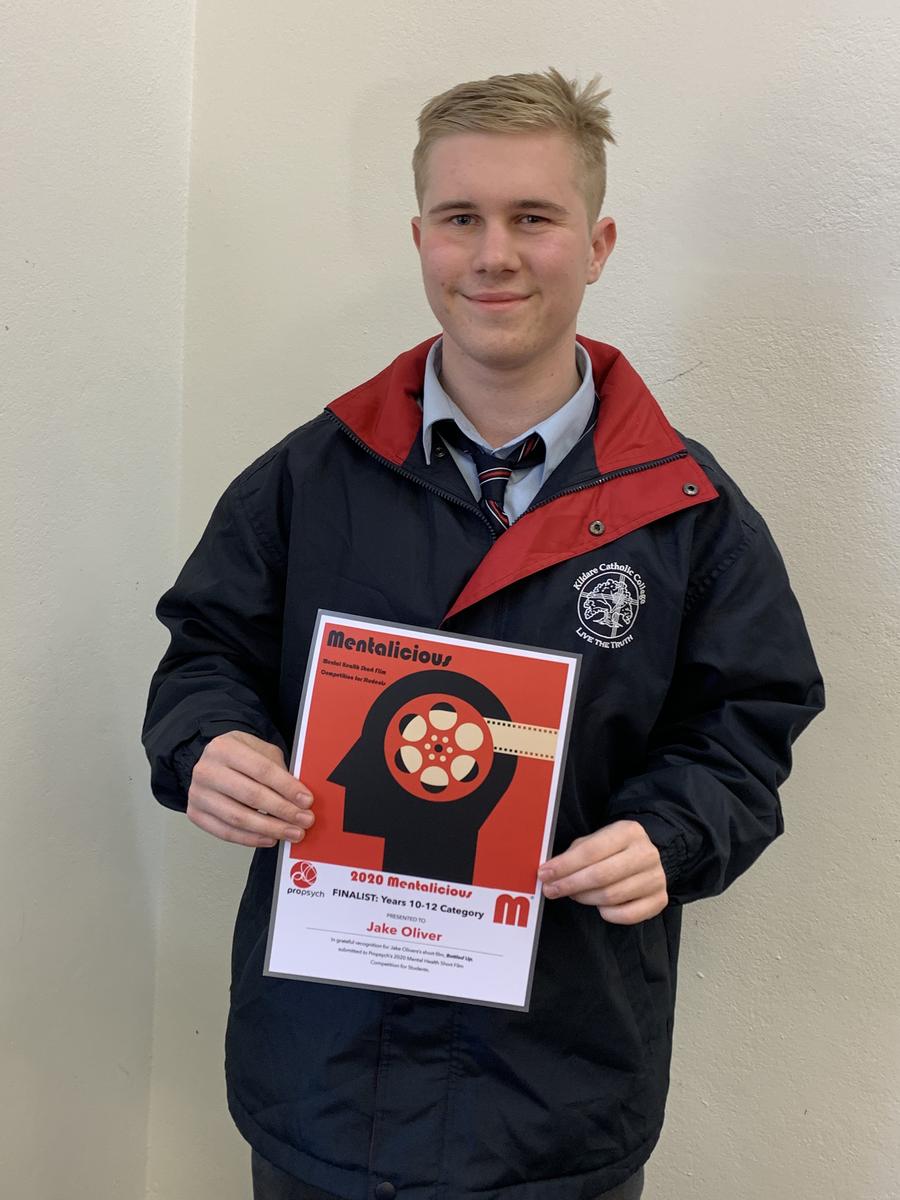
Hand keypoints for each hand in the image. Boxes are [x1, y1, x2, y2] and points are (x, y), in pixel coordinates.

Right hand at [187, 731, 313, 847]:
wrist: (213, 761)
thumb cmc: (242, 756)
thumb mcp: (262, 751)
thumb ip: (279, 770)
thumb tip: (300, 799)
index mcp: (224, 747)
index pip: (262, 770)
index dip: (287, 787)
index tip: (306, 801)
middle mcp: (206, 770)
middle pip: (251, 795)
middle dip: (283, 811)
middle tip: (304, 820)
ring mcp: (198, 793)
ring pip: (238, 818)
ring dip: (270, 829)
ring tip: (291, 832)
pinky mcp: (195, 814)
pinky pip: (226, 832)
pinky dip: (251, 839)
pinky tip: (270, 839)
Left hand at [537, 820, 667, 924]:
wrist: (650, 855)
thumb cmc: (615, 849)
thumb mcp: (597, 840)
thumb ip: (575, 853)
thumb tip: (550, 872)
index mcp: (628, 831)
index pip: (591, 851)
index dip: (564, 865)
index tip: (544, 874)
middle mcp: (646, 853)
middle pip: (601, 876)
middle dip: (570, 885)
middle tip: (551, 890)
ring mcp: (656, 878)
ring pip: (611, 897)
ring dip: (585, 899)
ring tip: (574, 894)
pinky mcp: (660, 900)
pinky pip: (627, 915)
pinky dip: (608, 914)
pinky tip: (599, 906)